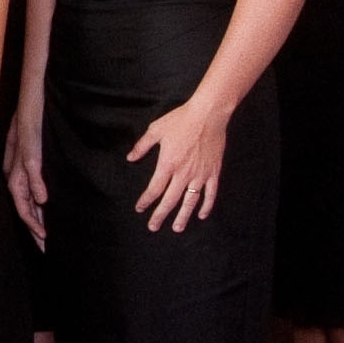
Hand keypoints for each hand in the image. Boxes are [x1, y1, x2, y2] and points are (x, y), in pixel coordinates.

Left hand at [4, 105, 50, 241]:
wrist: (30, 84)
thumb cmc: (32, 112)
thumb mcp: (29, 140)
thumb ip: (31, 162)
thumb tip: (41, 190)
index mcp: (14, 164)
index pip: (19, 199)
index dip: (29, 220)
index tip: (41, 240)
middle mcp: (14, 161)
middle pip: (19, 201)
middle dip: (31, 225)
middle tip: (43, 246)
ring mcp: (20, 151)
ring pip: (21, 189)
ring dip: (32, 212)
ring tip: (42, 231)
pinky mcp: (28, 139)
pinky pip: (31, 165)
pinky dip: (36, 184)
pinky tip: (44, 199)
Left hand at [128, 94, 234, 233]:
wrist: (208, 114)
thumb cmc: (181, 120)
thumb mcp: (156, 130)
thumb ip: (142, 146)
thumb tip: (130, 157)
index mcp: (168, 164)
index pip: (154, 189)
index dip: (146, 201)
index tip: (140, 208)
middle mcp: (183, 173)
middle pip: (170, 200)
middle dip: (160, 215)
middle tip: (153, 227)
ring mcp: (200, 174)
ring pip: (190, 201)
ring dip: (183, 216)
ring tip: (177, 228)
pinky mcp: (213, 172)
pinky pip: (210, 193)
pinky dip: (206, 205)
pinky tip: (201, 215)